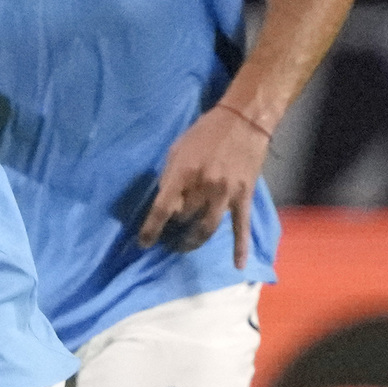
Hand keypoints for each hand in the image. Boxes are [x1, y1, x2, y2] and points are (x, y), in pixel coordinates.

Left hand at [138, 105, 270, 265]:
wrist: (244, 120)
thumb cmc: (205, 132)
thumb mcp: (177, 149)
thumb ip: (169, 176)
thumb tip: (165, 202)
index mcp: (183, 173)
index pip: (162, 209)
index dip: (150, 229)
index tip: (143, 243)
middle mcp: (204, 187)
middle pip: (184, 218)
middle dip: (175, 225)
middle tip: (170, 229)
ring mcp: (226, 194)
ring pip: (207, 228)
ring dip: (194, 241)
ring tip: (185, 246)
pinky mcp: (244, 197)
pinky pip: (242, 227)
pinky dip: (240, 248)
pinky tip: (238, 266)